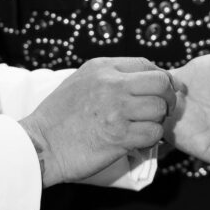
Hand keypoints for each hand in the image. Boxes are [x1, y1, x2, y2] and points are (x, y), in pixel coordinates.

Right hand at [19, 58, 171, 186]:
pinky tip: (138, 141)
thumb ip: (110, 76)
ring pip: (160, 110)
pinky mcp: (119, 137)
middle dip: (168, 97)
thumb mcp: (80, 80)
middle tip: (164, 110)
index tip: (165, 90)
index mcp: (103, 68)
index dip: (162, 78)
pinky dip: (150, 139)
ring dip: (157, 121)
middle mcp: (112, 85)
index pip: (147, 64)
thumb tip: (143, 80)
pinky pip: (153, 134)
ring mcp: (116, 111)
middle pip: (160, 84)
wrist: (40, 145)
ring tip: (145, 127)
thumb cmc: (58, 116)